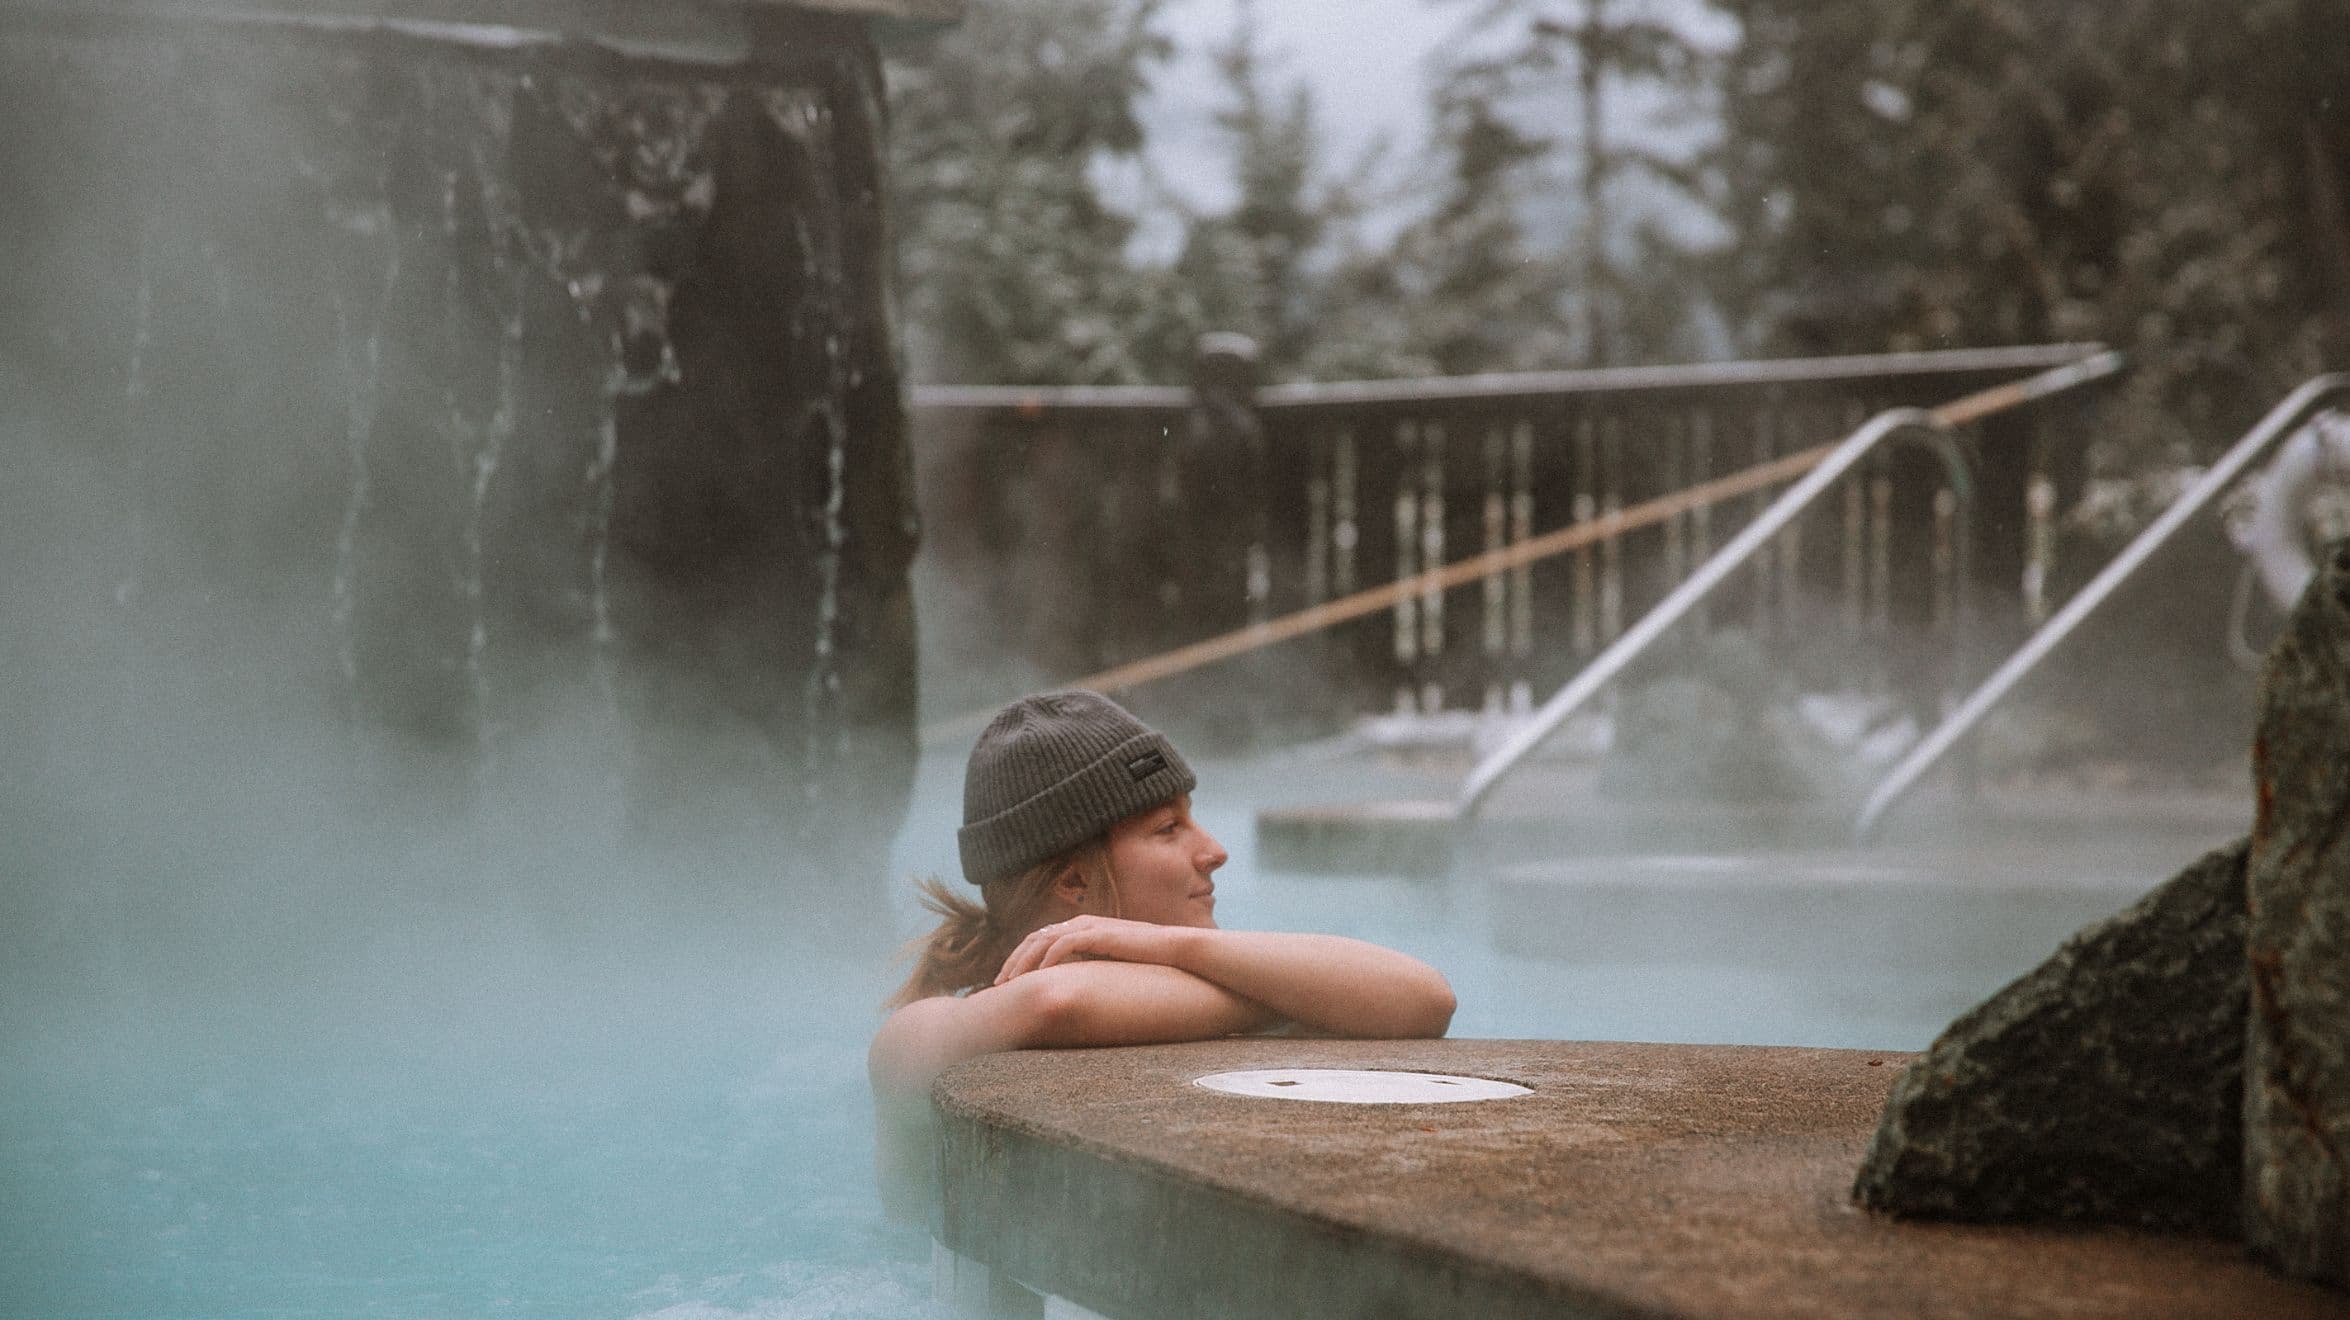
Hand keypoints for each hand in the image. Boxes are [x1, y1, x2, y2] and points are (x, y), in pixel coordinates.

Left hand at [993, 915, 1190, 985]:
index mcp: (1080, 927)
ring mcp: (1089, 926)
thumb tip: (1070, 988)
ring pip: (1043, 940)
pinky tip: (1038, 976)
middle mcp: (1080, 922)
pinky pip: (1064, 944)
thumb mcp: (1109, 963)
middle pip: (1033, 938)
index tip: (1006, 981)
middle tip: (997, 985)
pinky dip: (1047, 959)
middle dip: (1012, 961)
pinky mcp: (1100, 934)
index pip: (1039, 940)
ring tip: (1009, 982)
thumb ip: (1088, 967)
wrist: (1176, 949)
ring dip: (1023, 962)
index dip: (1019, 959)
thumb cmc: (1146, 960)